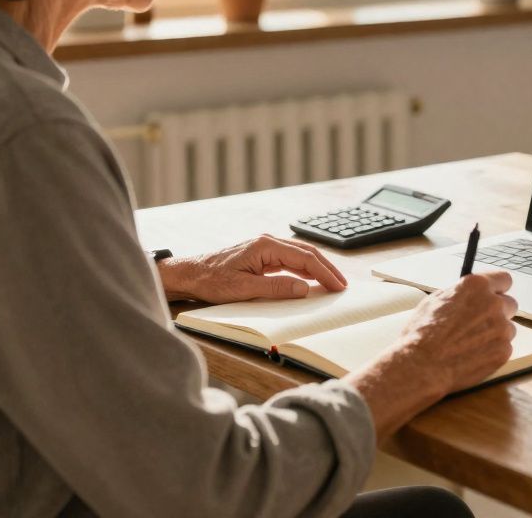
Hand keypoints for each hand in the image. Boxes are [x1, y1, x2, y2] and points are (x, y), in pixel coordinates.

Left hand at [157, 234, 347, 302]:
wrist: (190, 274)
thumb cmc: (211, 280)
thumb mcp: (244, 289)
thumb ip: (276, 288)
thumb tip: (304, 289)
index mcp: (265, 246)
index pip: (304, 258)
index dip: (324, 272)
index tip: (337, 286)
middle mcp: (267, 242)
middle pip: (306, 253)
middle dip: (326, 269)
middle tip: (342, 285)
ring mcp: (265, 248)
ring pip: (300, 255)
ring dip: (317, 268)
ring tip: (332, 282)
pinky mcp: (262, 256)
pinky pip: (289, 261)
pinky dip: (304, 270)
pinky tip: (311, 280)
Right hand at [344, 271, 516, 440]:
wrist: (422, 366)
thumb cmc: (422, 334)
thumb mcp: (436, 301)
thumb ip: (460, 294)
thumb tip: (469, 295)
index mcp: (477, 286)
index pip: (504, 279)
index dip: (498, 289)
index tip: (496, 295)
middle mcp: (493, 303)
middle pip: (509, 304)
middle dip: (498, 312)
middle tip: (481, 324)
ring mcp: (501, 328)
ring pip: (507, 328)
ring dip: (495, 334)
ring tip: (471, 344)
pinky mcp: (503, 350)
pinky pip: (504, 347)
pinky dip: (493, 351)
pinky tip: (473, 356)